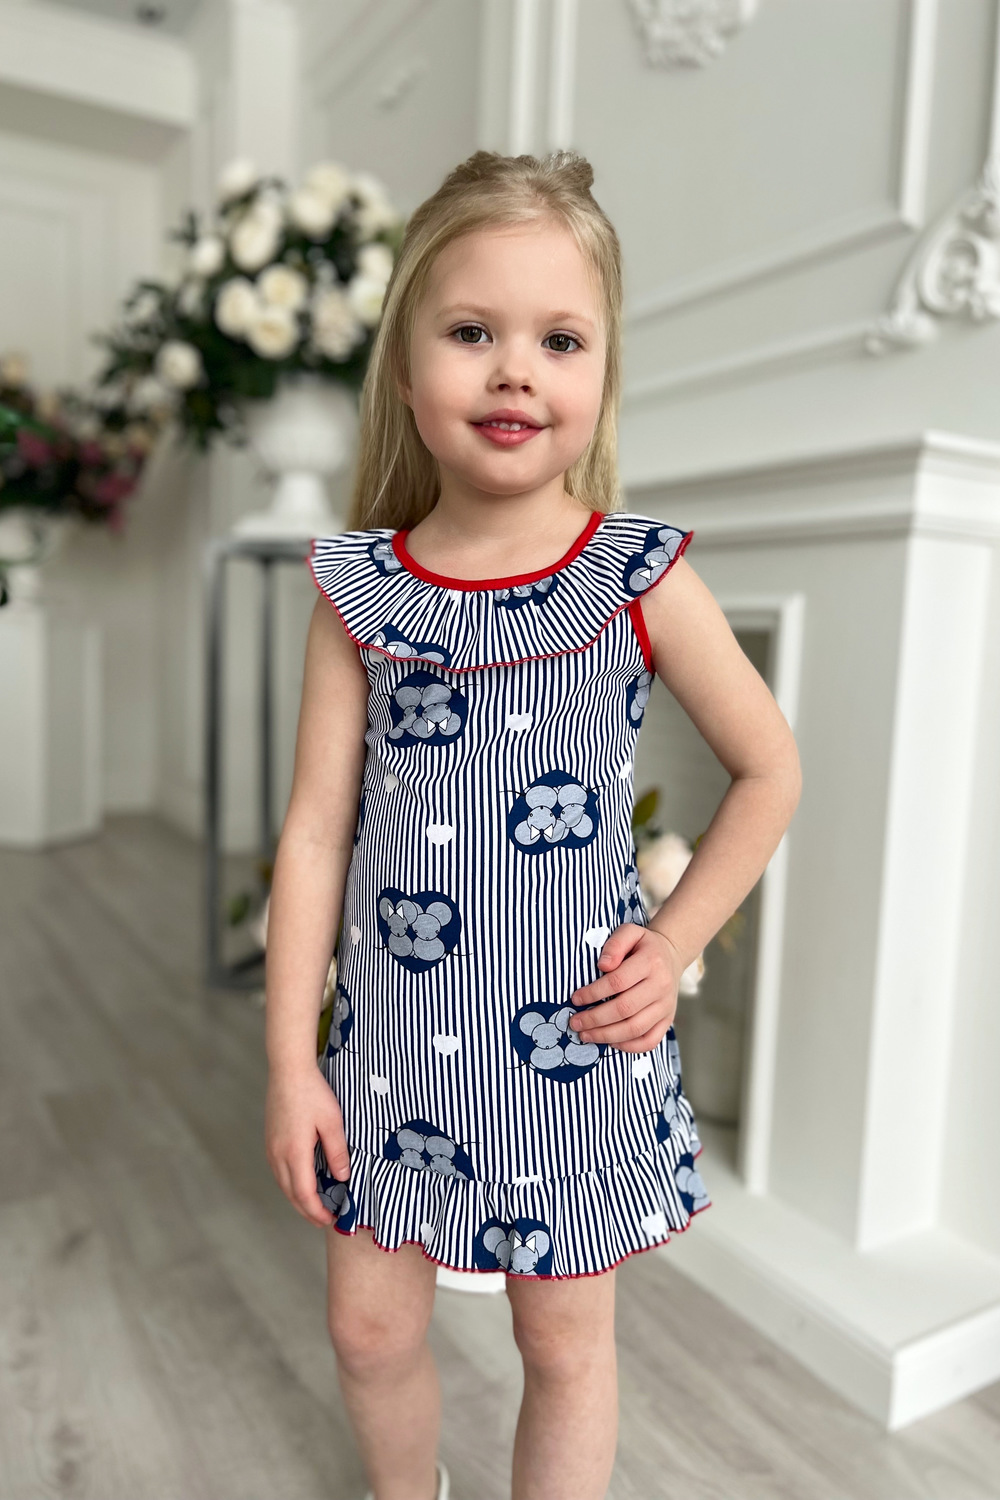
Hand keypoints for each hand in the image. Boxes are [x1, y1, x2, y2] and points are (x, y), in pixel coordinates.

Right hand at [265, 1065, 351, 1226]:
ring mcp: (271, 1148)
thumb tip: (343, 1177)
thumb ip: (337, 1151)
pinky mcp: (270, 1140)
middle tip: (323, 1220)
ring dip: (298, 1199)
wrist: (288, 1071)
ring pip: (283, 1184)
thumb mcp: (332, 1122)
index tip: (330, 1219)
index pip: (304, 1194)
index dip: (316, 1211)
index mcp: (294, 1152)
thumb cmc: (312, 1093)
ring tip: (314, 1206)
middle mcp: (278, 1155)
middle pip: (291, 1194)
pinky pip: (279, 1171)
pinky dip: (291, 1184)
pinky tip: (301, 1182)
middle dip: (307, 1211)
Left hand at [568, 924, 683, 1052]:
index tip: (575, 998)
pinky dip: (629, 1047)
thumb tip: (603, 966)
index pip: (617, 982)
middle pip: (625, 1009)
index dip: (593, 993)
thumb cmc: (643, 946)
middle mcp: (661, 986)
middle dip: (595, 1019)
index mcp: (651, 962)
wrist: (671, 956)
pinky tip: (610, 1043)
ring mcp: (666, 1006)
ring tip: (586, 1035)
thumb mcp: (629, 932)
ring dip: (606, 1036)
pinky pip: (650, 1040)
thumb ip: (615, 944)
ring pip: (635, 1028)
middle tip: (575, 1023)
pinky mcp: (668, 1020)